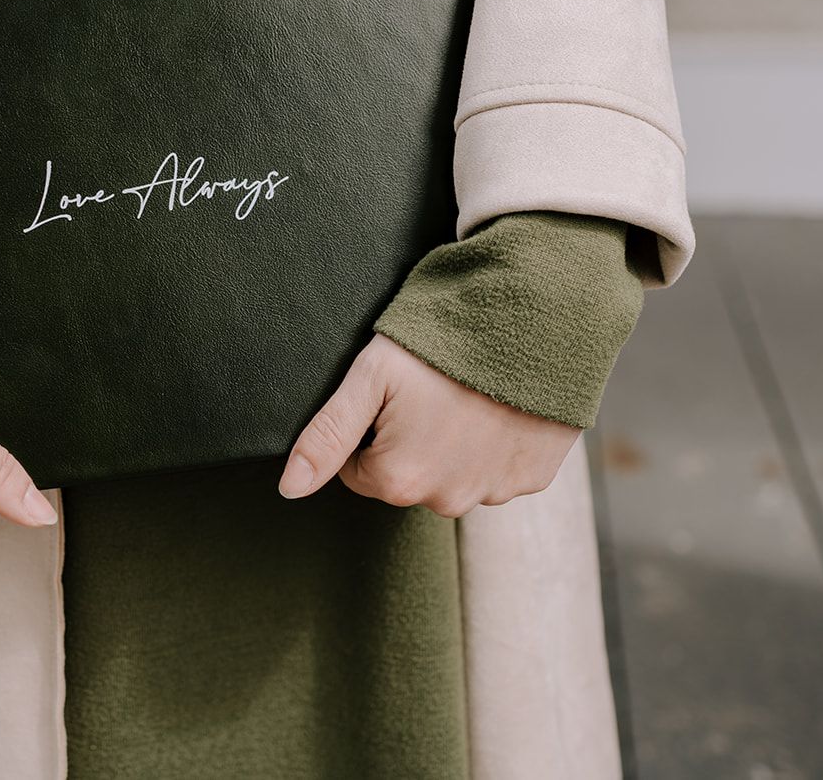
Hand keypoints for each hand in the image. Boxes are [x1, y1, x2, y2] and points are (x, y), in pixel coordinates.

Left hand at [277, 333, 579, 516]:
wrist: (534, 321)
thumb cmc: (443, 343)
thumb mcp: (372, 377)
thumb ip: (327, 436)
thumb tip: (289, 489)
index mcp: (399, 480)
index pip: (359, 470)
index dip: (369, 429)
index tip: (392, 395)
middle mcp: (446, 500)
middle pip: (406, 476)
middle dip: (409, 440)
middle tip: (429, 390)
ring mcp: (494, 492)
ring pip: (451, 475)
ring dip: (452, 444)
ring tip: (464, 394)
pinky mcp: (531, 478)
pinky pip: (497, 470)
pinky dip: (494, 444)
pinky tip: (498, 405)